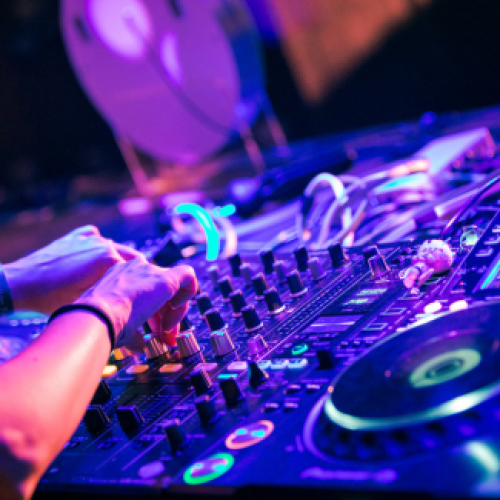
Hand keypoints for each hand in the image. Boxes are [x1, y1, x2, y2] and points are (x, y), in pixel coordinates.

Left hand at [3, 225, 142, 313]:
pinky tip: (92, 256)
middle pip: (127, 257)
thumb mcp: (88, 300)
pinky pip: (93, 237)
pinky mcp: (74, 237)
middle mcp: (103, 243)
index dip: (139, 283)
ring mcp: (88, 238)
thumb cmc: (53, 297)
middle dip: (131, 270)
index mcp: (109, 259)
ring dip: (114, 259)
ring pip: (111, 247)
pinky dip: (97, 245)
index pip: (136, 271)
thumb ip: (112, 291)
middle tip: (130, 285)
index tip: (141, 291)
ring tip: (110, 275)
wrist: (20, 284)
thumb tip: (126, 294)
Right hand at [75, 257, 196, 348]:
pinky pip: (188, 275)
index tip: (154, 333)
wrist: (96, 317)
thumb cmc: (99, 324)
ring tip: (167, 335)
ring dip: (174, 314)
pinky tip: (176, 314)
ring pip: (174, 287)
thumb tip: (140, 346)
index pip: (145, 294)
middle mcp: (135, 270)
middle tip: (165, 338)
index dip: (154, 315)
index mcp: (119, 278)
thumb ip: (133, 333)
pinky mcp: (165, 278)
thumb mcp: (116, 326)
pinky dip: (189, 293)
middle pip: (161, 292)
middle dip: (166, 317)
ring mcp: (149, 271)